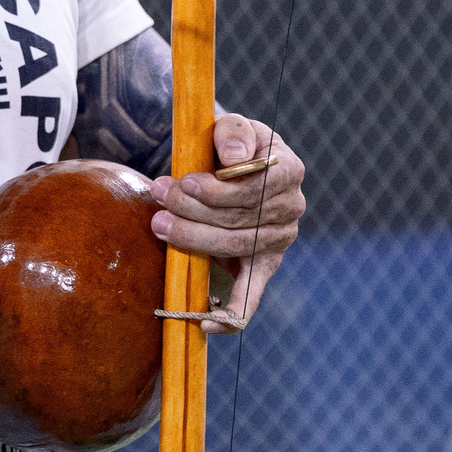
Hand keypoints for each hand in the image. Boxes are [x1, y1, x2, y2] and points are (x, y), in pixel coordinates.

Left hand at [149, 114, 305, 334]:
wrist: (228, 164)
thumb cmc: (228, 144)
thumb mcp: (231, 126)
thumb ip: (233, 131)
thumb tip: (236, 157)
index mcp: (289, 171)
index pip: (257, 188)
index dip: (220, 189)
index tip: (185, 181)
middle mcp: (292, 209)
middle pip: (241, 218)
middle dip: (194, 209)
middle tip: (159, 198)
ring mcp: (278, 241)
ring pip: (235, 246)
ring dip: (193, 237)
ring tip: (160, 223)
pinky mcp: (262, 267)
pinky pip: (251, 297)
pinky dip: (231, 315)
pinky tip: (205, 325)